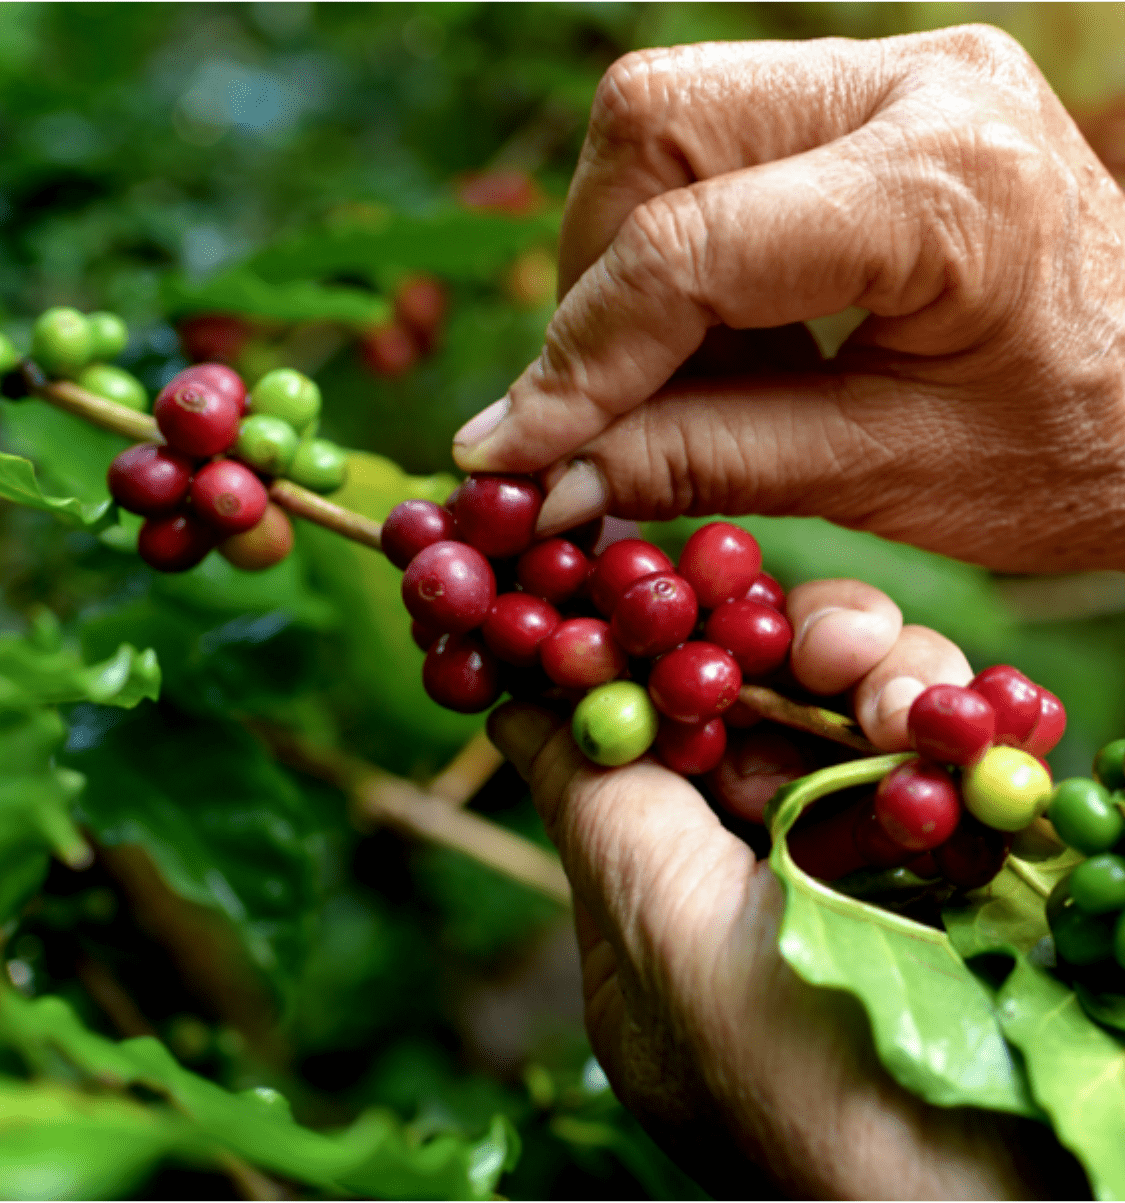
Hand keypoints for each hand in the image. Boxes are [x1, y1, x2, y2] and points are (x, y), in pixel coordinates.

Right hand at [453, 26, 1124, 574]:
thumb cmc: (1070, 454)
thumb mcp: (880, 475)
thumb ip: (698, 464)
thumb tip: (537, 483)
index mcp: (945, 182)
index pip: (690, 249)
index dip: (576, 362)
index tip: (509, 456)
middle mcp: (913, 82)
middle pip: (648, 127)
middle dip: (592, 285)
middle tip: (606, 407)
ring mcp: (893, 72)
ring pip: (660, 119)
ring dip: (628, 265)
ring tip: (686, 381)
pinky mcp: (869, 96)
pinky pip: (709, 143)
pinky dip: (677, 252)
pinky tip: (728, 340)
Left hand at [488, 579, 1083, 1199]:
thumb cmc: (817, 1105)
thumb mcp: (677, 955)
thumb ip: (602, 816)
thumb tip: (511, 706)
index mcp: (663, 905)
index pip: (643, 736)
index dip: (649, 648)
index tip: (649, 571)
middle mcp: (756, 876)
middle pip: (755, 711)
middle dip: (790, 655)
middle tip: (835, 638)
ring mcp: (861, 870)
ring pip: (852, 717)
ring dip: (884, 684)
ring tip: (908, 700)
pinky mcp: (960, 866)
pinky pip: (944, 759)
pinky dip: (959, 727)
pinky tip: (969, 723)